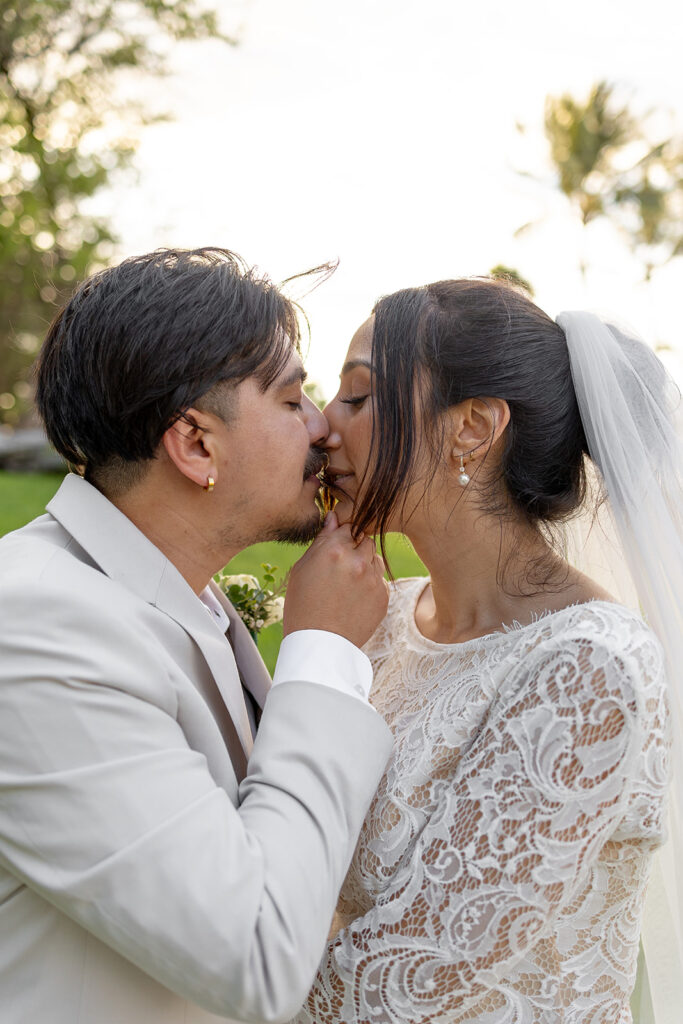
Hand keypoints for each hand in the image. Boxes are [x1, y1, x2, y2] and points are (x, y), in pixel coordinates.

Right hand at [283, 512, 388, 647]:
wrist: (319, 644)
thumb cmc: (303, 605)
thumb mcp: (302, 569)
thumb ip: (321, 540)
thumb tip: (333, 517)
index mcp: (334, 550)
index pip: (347, 526)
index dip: (340, 537)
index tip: (334, 550)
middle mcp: (358, 561)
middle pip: (365, 539)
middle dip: (355, 548)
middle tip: (339, 568)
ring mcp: (373, 579)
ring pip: (375, 558)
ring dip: (365, 565)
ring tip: (346, 585)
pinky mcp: (383, 596)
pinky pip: (380, 579)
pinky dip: (370, 585)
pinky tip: (354, 599)